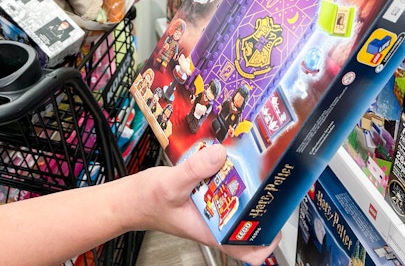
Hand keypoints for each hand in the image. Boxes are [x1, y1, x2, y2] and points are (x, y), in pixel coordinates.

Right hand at [136, 143, 280, 265]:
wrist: (128, 199)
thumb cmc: (145, 202)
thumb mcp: (170, 184)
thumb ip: (195, 171)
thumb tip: (219, 156)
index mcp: (210, 230)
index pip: (247, 249)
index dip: (267, 241)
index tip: (275, 221)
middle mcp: (213, 221)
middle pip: (248, 219)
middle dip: (259, 201)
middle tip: (266, 181)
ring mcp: (209, 208)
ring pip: (236, 200)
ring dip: (244, 184)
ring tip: (251, 165)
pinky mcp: (203, 194)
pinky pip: (222, 186)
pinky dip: (226, 174)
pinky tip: (224, 159)